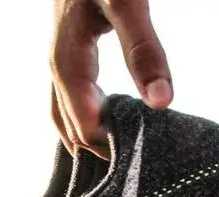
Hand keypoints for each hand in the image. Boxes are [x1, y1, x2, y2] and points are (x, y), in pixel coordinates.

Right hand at [50, 0, 171, 158]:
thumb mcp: (127, 5)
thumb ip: (143, 51)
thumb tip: (160, 102)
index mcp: (68, 60)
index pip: (83, 126)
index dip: (110, 147)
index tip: (141, 154)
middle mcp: (58, 63)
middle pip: (70, 125)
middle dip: (100, 147)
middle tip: (136, 159)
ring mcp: (60, 57)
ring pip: (66, 113)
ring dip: (90, 135)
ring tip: (123, 149)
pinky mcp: (70, 49)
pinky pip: (72, 95)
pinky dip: (88, 115)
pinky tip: (110, 117)